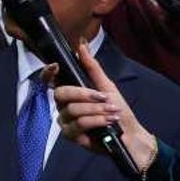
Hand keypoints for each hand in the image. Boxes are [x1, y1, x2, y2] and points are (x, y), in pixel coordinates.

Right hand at [49, 42, 156, 168]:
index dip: (48, 73)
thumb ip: (92, 67)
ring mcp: (65, 121)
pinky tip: (108, 122)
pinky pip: (79, 124)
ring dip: (96, 110)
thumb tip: (81, 45)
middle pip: (60, 93)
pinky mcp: (71, 136)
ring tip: (112, 112)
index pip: (49, 80)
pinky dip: (96, 121)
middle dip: (84, 94)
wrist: (131, 135)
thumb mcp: (107, 86)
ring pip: (73, 110)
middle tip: (103, 97)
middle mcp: (63, 106)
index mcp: (70, 93)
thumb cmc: (119, 111)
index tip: (56, 66)